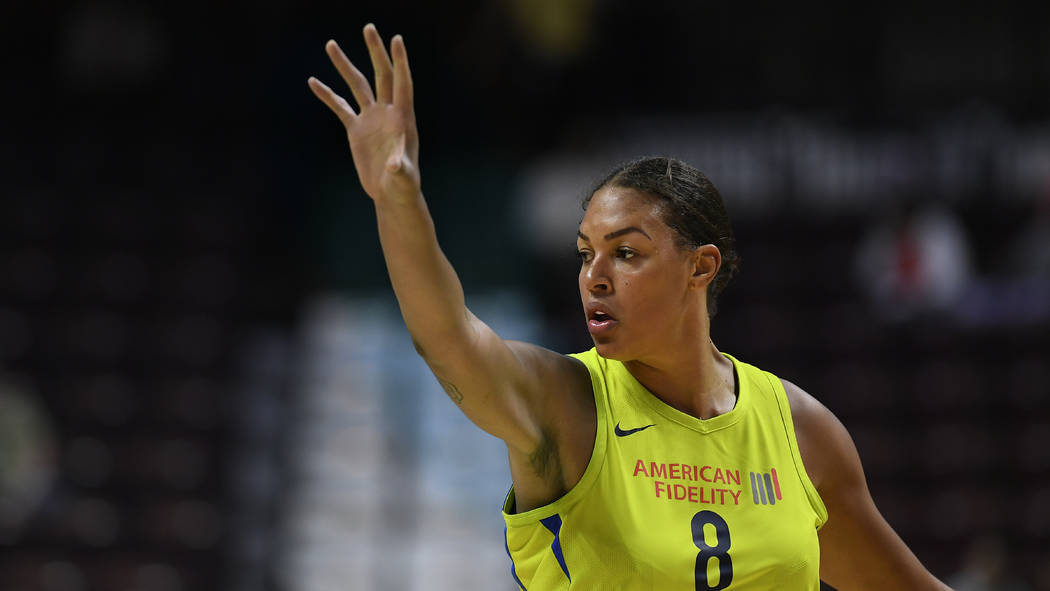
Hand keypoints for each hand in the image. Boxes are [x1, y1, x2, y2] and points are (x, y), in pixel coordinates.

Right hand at [308, 24, 419, 201]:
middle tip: (368, 28)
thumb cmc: (403, 185)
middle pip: (381, 75)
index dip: (400, 62)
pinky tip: (313, 81)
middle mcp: (387, 112)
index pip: (402, 83)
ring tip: (330, 44)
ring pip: (357, 85)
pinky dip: (327, 95)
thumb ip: (400, 168)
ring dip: (344, 66)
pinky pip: (340, 107)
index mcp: (403, 118)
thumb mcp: (403, 177)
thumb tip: (395, 166)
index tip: (396, 39)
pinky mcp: (356, 129)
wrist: (391, 194)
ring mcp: (371, 118)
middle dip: (375, 52)